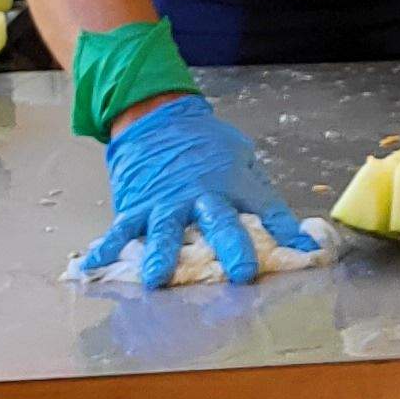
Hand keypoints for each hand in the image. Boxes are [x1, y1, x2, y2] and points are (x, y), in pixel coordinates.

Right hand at [79, 97, 315, 288]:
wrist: (160, 118)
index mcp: (233, 183)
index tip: (306, 252)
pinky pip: (121, 229)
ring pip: (166, 231)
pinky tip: (93, 265)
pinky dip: (106, 247)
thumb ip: (261, 195)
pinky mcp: (137, 204)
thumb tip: (296, 235)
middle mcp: (201, 195)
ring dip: (162, 256)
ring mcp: (166, 201)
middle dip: (233, 248)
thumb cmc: (207, 144)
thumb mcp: (243, 159)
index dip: (288, 230)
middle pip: (220, 223)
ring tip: (157, 280)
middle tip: (241, 274)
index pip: (267, 207)